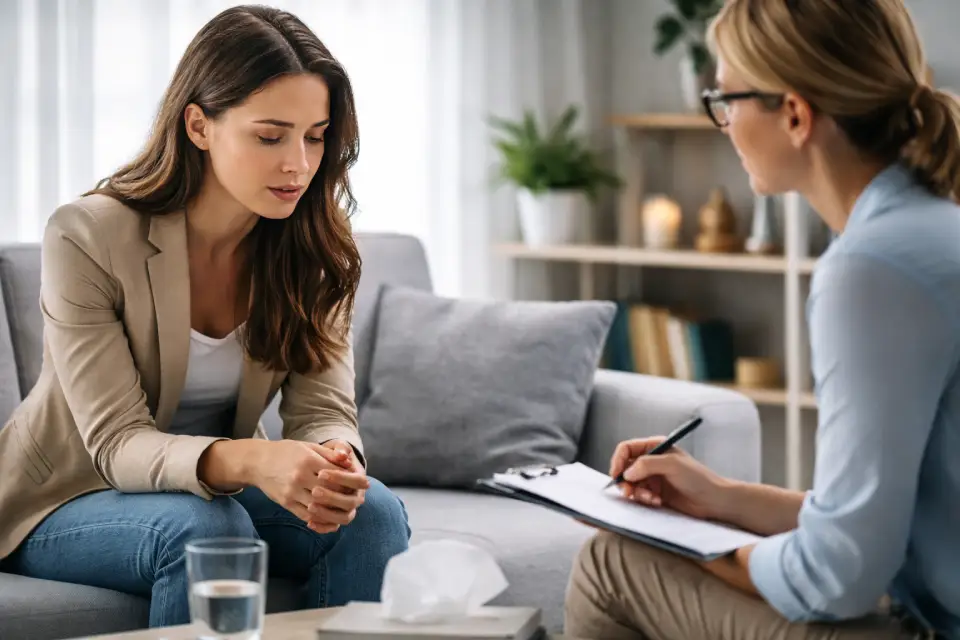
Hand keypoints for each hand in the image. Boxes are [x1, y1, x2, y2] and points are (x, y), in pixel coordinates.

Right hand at [249, 440, 361, 533]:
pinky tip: (328, 518)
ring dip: (333, 510)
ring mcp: (291, 491)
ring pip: (318, 506)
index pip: (335, 474)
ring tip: (344, 510)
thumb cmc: (286, 452)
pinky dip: (319, 519)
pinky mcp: (285, 502)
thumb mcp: (308, 447)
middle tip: (355, 499)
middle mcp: (300, 476)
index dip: (349, 480)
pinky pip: (305, 515)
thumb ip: (329, 454)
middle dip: (343, 496)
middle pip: (329, 492)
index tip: (361, 484)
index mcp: (308, 460)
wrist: (257, 462)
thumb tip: (348, 460)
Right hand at [609, 436, 728, 520]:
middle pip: (625, 468)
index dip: (618, 460)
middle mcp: (651, 461)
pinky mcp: (655, 493)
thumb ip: (647, 464)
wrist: (714, 501)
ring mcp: (653, 478)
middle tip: (629, 492)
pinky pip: (639, 496)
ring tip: (650, 498)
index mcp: (655, 447)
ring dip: (636, 492)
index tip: (616, 474)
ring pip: (630, 484)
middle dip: (625, 480)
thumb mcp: (672, 465)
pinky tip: (657, 502)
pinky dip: (644, 499)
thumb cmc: (698, 478)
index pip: (626, 449)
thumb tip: (627, 472)